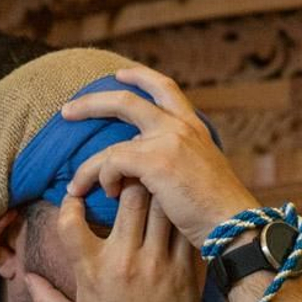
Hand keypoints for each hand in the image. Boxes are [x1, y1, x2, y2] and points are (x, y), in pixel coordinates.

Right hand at [24, 186, 201, 301]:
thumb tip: (25, 278)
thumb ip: (45, 299)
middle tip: (127, 183)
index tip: (78, 200)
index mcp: (91, 270)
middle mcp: (125, 261)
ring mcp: (160, 264)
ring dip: (157, 195)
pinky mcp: (187, 271)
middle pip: (130, 196)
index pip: (71, 219)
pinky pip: (186, 230)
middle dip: (127, 182)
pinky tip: (176, 219)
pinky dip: (181, 219)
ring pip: (163, 206)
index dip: (71, 202)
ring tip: (154, 193)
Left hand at [61, 65, 258, 247]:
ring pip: (112, 143)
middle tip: (66, 111)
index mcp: (194, 129)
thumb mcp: (202, 176)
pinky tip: (106, 195)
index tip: (119, 75)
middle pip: (127, 100)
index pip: (165, 88)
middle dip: (91, 104)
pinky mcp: (156, 162)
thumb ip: (177, 162)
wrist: (235, 227)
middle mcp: (181, 127)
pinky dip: (101, 178)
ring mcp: (168, 141)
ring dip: (88, 166)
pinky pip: (112, 163)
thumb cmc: (219, 213)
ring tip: (75, 185)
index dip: (140, 77)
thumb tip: (144, 167)